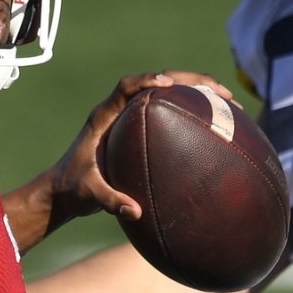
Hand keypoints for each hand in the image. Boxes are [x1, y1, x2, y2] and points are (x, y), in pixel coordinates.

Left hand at [3, 71, 234, 252]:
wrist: (62, 189)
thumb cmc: (72, 189)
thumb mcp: (88, 194)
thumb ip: (108, 200)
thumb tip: (134, 211)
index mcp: (103, 117)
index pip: (126, 87)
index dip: (146, 80)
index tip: (168, 83)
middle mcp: (119, 111)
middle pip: (158, 82)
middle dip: (191, 81)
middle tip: (222, 93)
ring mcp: (131, 117)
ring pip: (169, 94)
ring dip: (198, 93)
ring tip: (230, 103)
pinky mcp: (141, 128)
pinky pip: (171, 113)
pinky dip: (195, 114)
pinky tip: (219, 126)